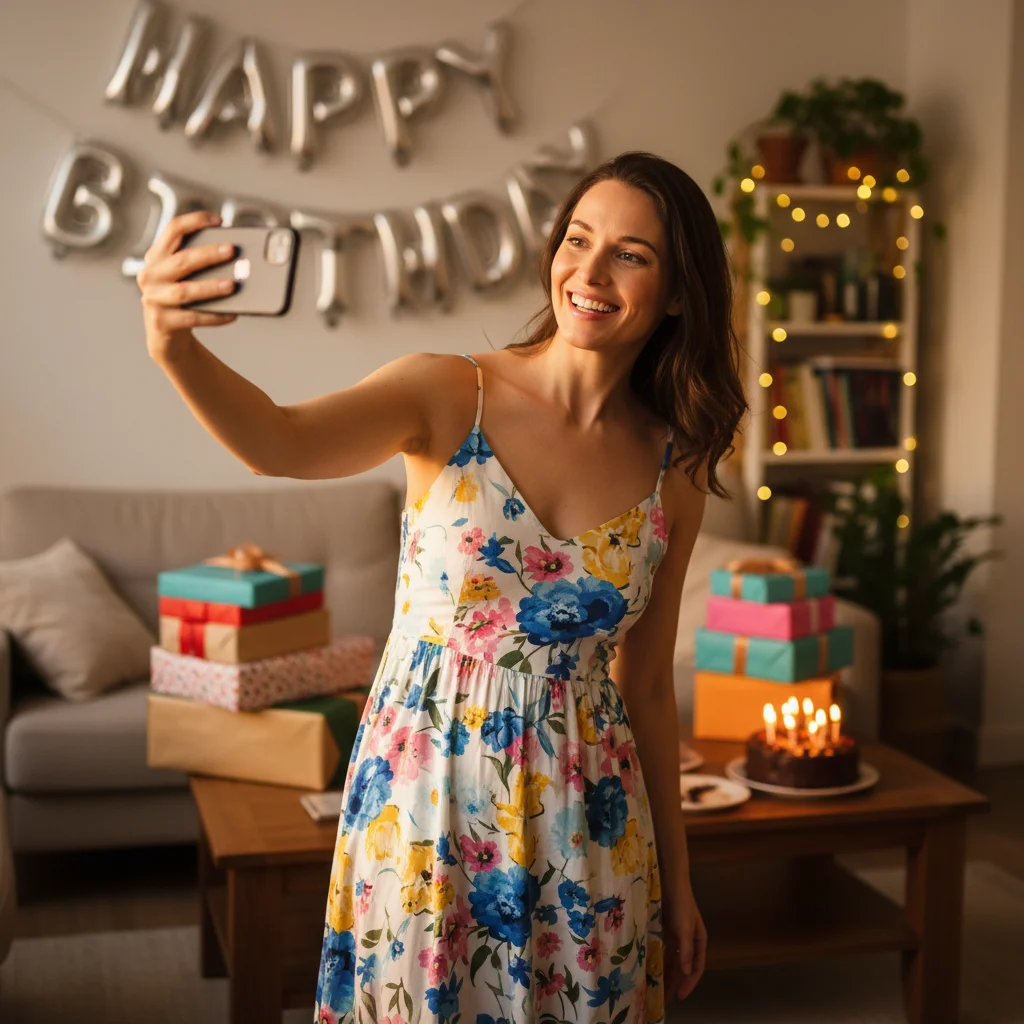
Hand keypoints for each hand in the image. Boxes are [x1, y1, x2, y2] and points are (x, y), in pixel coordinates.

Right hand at [136, 210, 237, 362]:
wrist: (167, 336)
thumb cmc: (185, 300)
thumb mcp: (187, 277)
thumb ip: (203, 264)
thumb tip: (242, 260)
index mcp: (157, 256)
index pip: (173, 229)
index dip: (195, 221)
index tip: (220, 220)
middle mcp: (150, 274)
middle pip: (181, 260)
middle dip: (208, 254)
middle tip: (232, 250)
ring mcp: (153, 299)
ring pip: (185, 291)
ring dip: (210, 287)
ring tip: (233, 285)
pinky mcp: (161, 322)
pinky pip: (192, 318)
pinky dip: (214, 316)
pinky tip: (233, 314)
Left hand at [662, 884, 706, 1001]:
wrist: (670, 881)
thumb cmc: (681, 904)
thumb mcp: (684, 928)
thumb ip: (686, 950)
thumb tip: (686, 973)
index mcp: (699, 940)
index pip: (696, 967)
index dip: (689, 983)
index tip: (680, 996)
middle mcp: (689, 940)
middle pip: (684, 966)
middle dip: (677, 982)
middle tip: (667, 999)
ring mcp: (677, 935)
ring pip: (673, 960)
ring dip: (668, 974)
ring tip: (659, 989)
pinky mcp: (666, 929)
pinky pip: (664, 950)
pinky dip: (660, 960)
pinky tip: (652, 969)